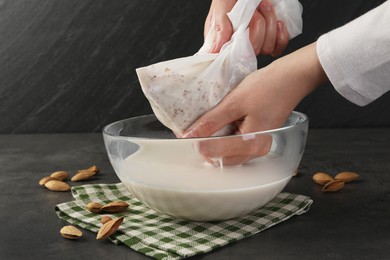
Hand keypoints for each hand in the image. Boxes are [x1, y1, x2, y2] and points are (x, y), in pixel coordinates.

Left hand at [183, 43, 327, 164]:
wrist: (291, 78)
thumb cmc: (267, 87)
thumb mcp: (234, 102)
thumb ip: (211, 122)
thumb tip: (190, 135)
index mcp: (252, 144)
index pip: (216, 154)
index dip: (198, 145)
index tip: (185, 135)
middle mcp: (257, 150)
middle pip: (223, 159)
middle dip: (206, 147)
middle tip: (192, 132)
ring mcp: (259, 145)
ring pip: (229, 154)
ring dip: (214, 144)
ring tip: (204, 128)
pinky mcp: (258, 138)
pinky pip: (236, 145)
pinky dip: (224, 139)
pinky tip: (218, 126)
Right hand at [204, 0, 288, 55]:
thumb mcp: (221, 5)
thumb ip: (219, 28)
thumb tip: (213, 52)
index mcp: (222, 39)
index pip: (227, 60)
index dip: (237, 54)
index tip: (241, 35)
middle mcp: (238, 43)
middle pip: (251, 53)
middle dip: (257, 29)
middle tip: (254, 11)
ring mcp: (256, 41)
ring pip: (266, 49)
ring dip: (270, 25)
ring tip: (264, 7)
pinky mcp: (271, 38)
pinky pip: (278, 48)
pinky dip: (281, 35)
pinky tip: (278, 21)